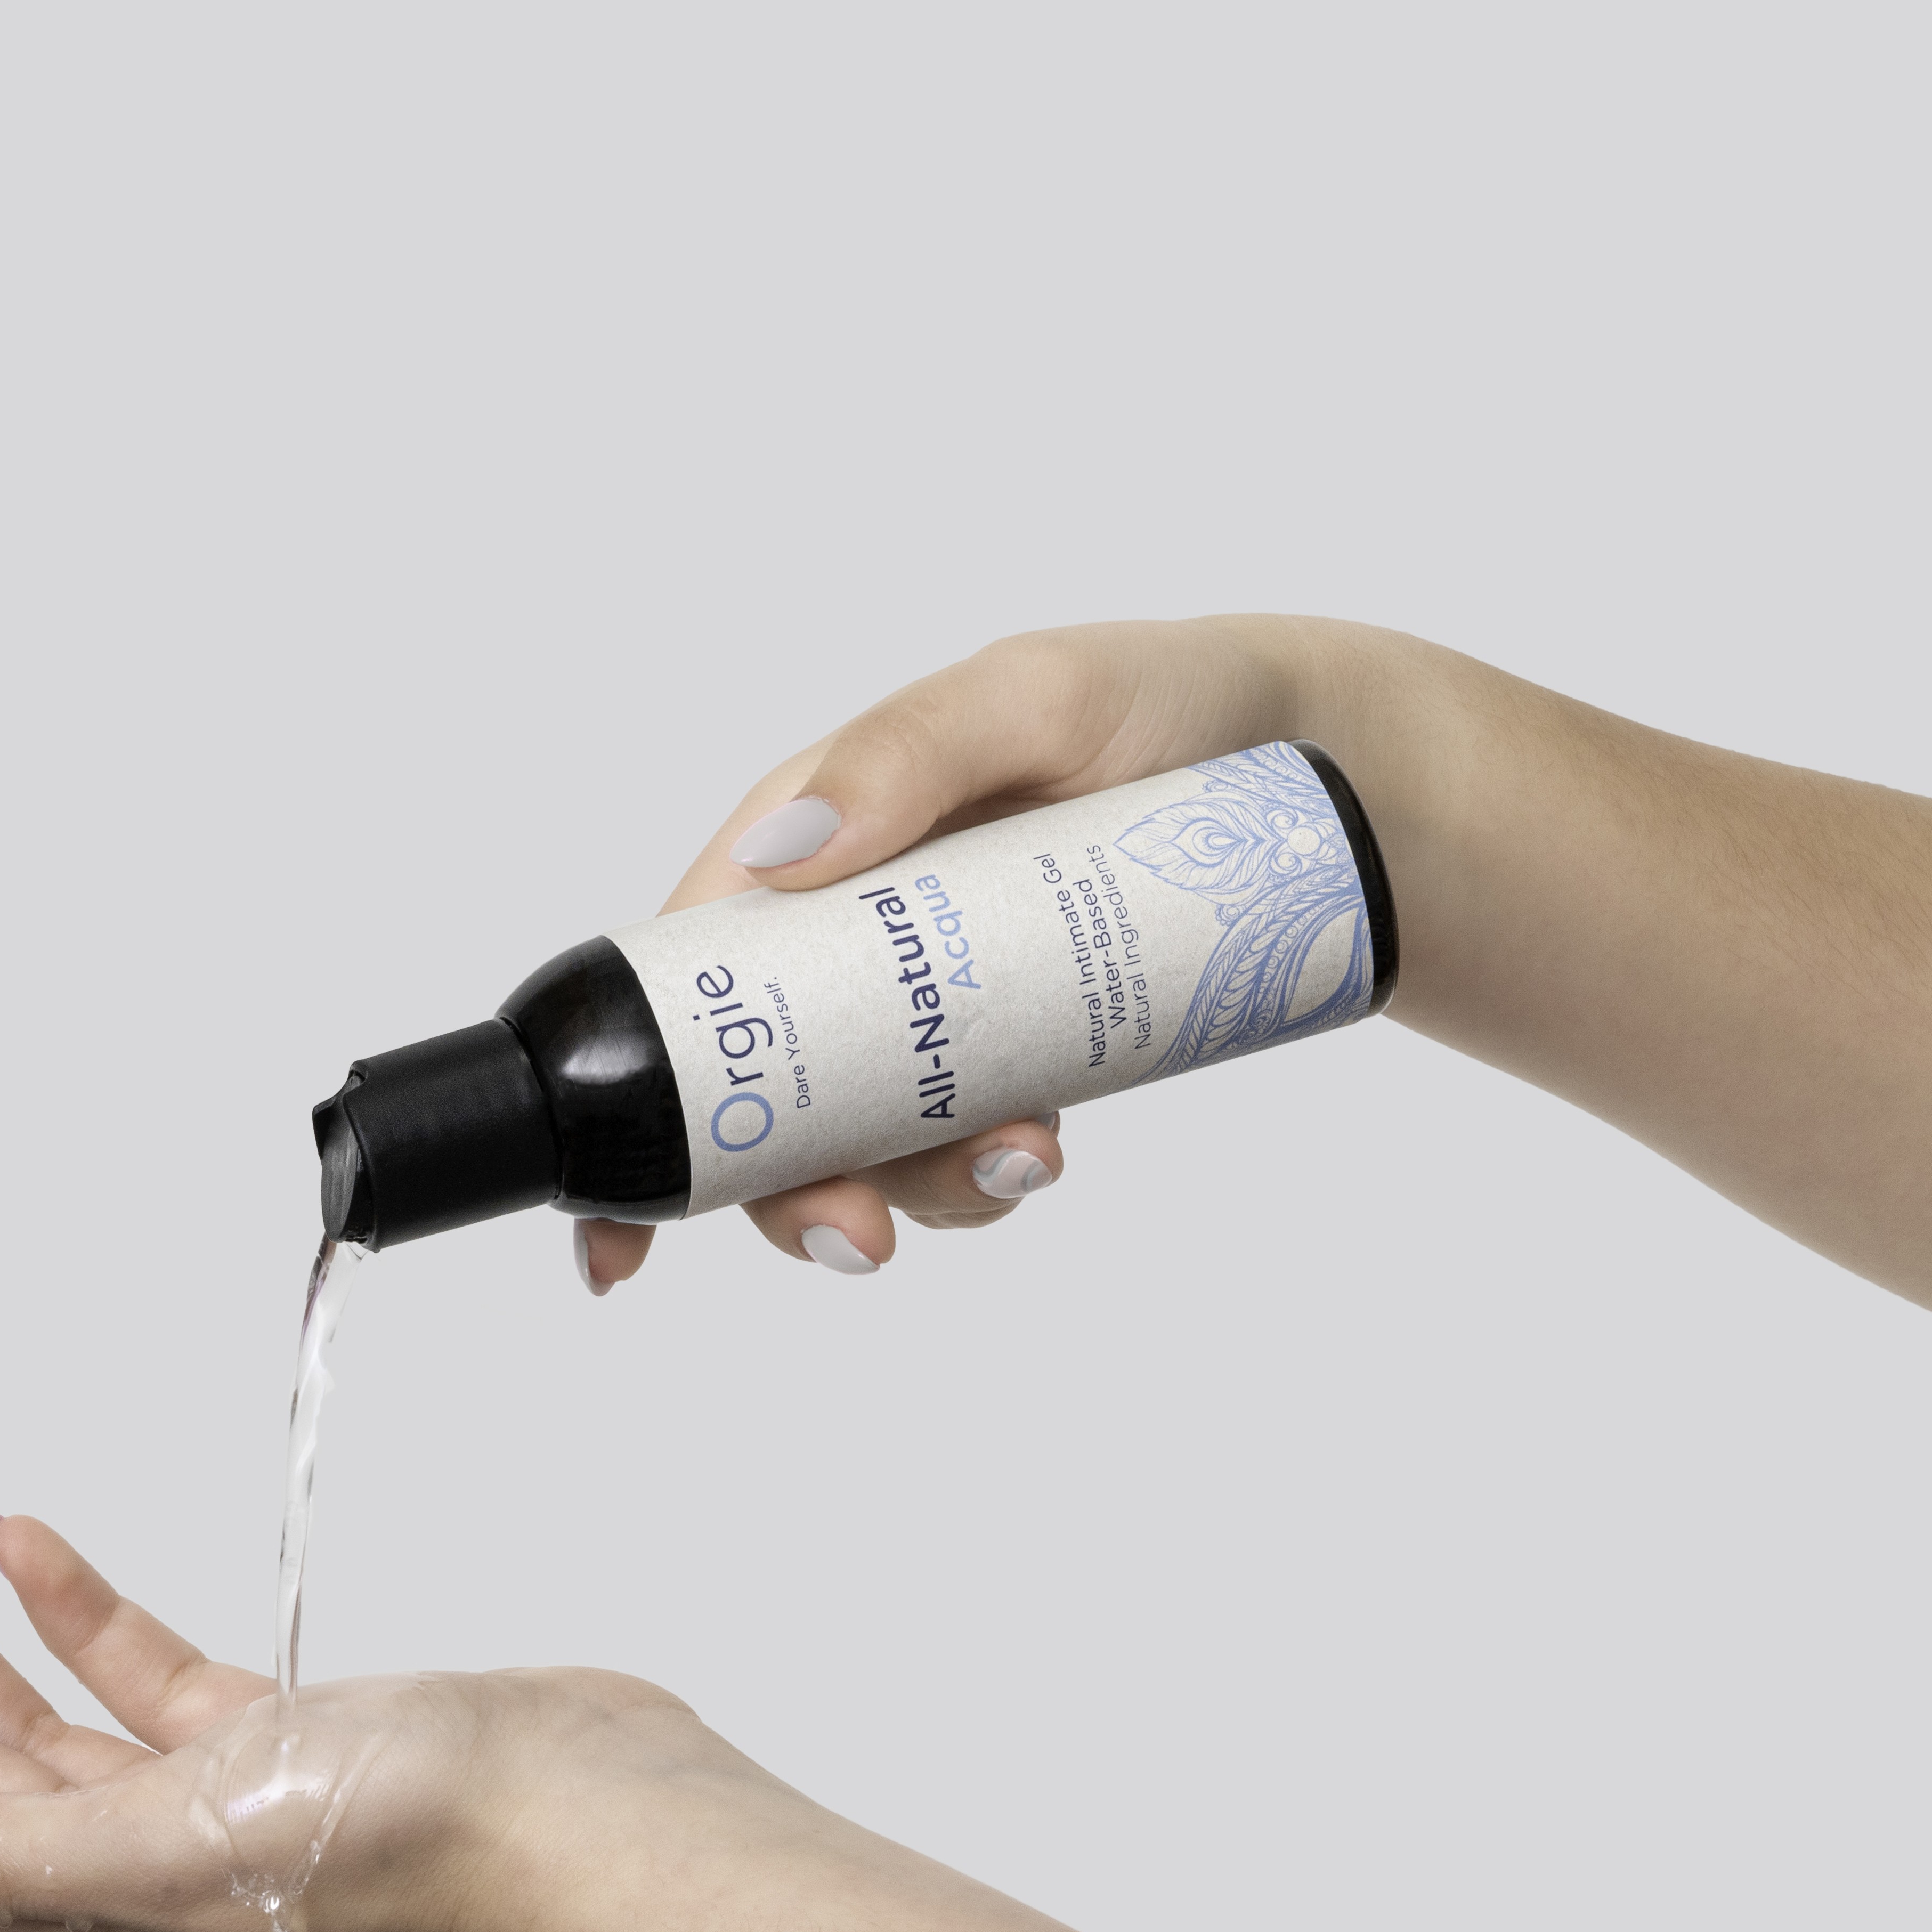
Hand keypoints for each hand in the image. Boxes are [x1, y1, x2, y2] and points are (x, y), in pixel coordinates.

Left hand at [0, 1502, 690, 1931]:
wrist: (573, 1803)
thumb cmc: (409, 1839)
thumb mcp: (175, 1846)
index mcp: (61, 1907)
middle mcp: (100, 1863)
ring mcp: (174, 1798)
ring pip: (1, 1697)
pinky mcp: (248, 1738)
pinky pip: (115, 1661)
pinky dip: (58, 1595)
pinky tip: (16, 1531)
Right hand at [577, 617, 1307, 1288]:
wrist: (1305, 765)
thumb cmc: (1152, 701)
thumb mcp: (1033, 695)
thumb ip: (908, 750)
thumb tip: (785, 851)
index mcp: (812, 835)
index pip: (686, 970)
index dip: (636, 1093)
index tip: (626, 1223)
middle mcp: (851, 929)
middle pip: (767, 1091)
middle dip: (792, 1187)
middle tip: (861, 1236)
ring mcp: (932, 1000)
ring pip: (869, 1138)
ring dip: (919, 1187)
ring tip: (1025, 1163)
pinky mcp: (1011, 1046)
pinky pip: (964, 1141)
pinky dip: (988, 1175)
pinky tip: (1041, 1153)